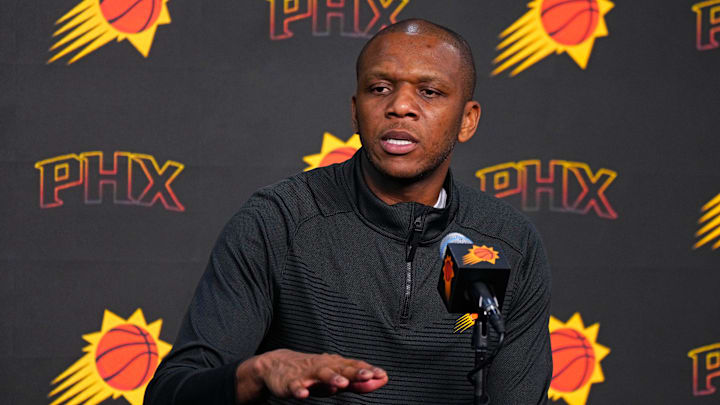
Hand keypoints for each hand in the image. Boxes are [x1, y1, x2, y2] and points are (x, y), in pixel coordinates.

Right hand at [235, 349, 387, 402]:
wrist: (276, 365)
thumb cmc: (312, 372)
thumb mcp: (335, 378)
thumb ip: (357, 382)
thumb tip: (381, 381)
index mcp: (335, 365)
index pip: (354, 367)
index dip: (368, 371)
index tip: (383, 375)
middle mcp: (323, 366)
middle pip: (341, 369)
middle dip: (354, 373)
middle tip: (368, 376)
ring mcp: (306, 374)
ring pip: (320, 375)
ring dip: (331, 378)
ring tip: (341, 384)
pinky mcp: (290, 382)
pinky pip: (295, 387)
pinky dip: (299, 390)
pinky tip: (304, 395)